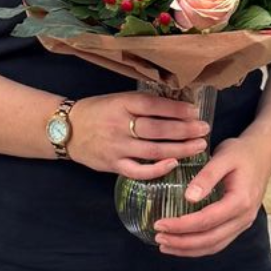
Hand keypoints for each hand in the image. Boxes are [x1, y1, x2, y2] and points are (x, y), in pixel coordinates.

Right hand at [65, 91, 209, 179]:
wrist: (66, 130)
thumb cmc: (97, 112)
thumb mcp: (117, 99)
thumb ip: (141, 103)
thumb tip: (176, 104)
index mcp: (120, 104)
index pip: (153, 105)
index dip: (176, 108)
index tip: (195, 110)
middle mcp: (119, 125)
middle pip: (157, 129)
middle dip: (185, 130)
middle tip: (204, 129)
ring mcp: (116, 147)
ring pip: (153, 150)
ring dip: (179, 149)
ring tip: (199, 146)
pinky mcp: (113, 165)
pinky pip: (138, 171)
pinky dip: (157, 169)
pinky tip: (173, 164)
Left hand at [152, 135, 270, 257]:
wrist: (263, 155)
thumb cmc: (242, 153)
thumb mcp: (224, 156)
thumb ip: (207, 177)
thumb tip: (188, 197)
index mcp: (240, 201)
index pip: (207, 220)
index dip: (181, 226)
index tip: (160, 224)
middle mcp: (244, 217)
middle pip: (210, 239)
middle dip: (182, 242)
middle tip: (158, 237)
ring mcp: (243, 223)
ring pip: (214, 245)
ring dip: (189, 249)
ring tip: (165, 245)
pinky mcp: (238, 224)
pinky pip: (218, 242)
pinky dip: (199, 247)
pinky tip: (182, 244)